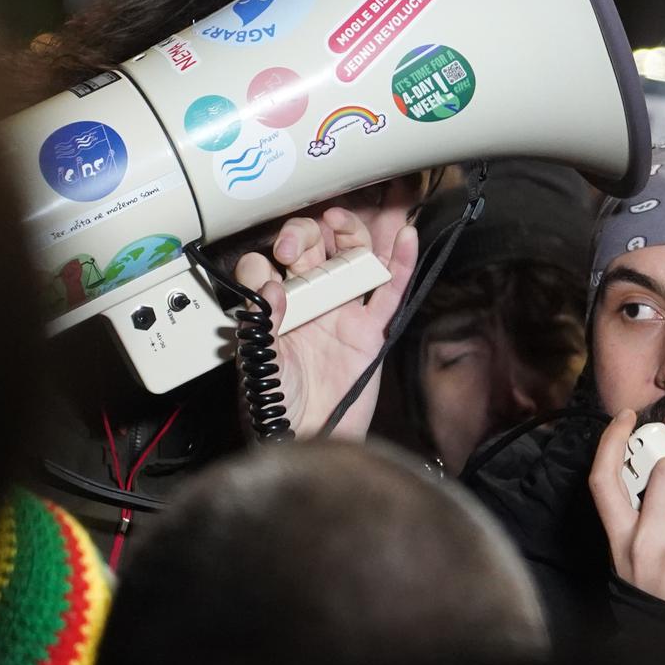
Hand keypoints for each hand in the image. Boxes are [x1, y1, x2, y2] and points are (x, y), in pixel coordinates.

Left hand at [233, 176, 422, 438]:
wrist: (311, 441)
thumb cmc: (281, 409)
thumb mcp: (259, 367)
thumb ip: (262, 326)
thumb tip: (267, 287)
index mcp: (277, 309)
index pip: (268, 266)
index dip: (265, 257)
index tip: (268, 264)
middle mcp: (310, 303)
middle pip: (313, 251)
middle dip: (306, 234)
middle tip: (298, 242)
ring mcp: (344, 312)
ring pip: (352, 259)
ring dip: (350, 235)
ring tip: (344, 223)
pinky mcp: (373, 329)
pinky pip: (389, 291)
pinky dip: (400, 263)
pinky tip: (405, 237)